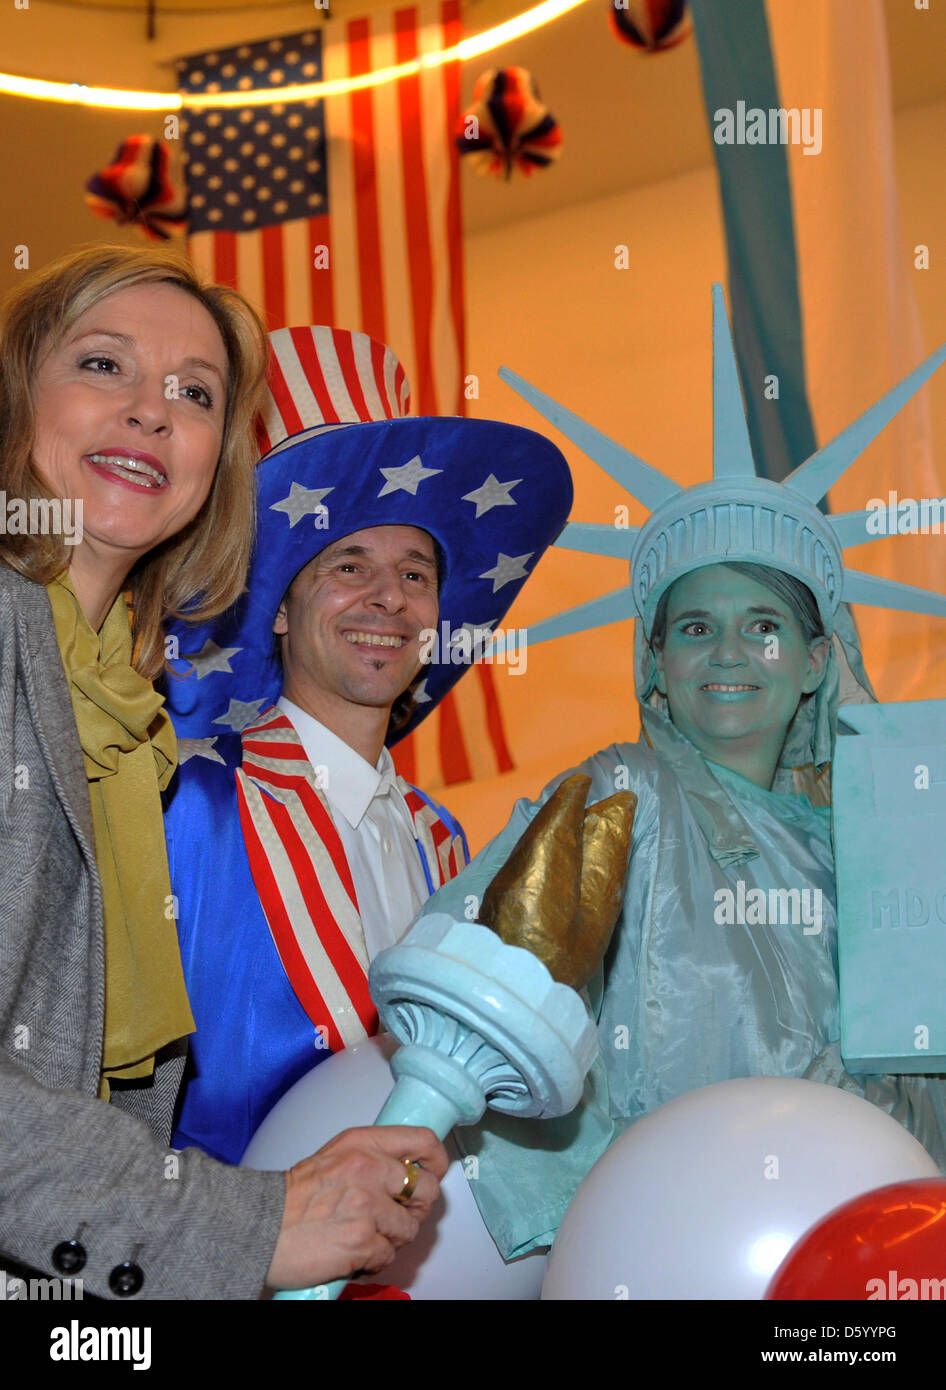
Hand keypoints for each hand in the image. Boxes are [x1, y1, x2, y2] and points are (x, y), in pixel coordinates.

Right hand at [265, 1125, 447, 1289]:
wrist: (258, 1226)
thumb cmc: (292, 1197)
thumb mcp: (335, 1156)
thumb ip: (371, 1158)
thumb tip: (405, 1173)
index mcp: (363, 1144)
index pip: (422, 1140)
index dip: (436, 1160)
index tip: (435, 1171)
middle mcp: (370, 1169)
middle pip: (426, 1188)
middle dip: (418, 1209)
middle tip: (400, 1216)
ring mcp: (368, 1206)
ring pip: (409, 1228)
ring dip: (392, 1238)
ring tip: (366, 1236)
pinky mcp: (363, 1241)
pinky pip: (388, 1255)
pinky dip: (374, 1260)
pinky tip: (353, 1252)